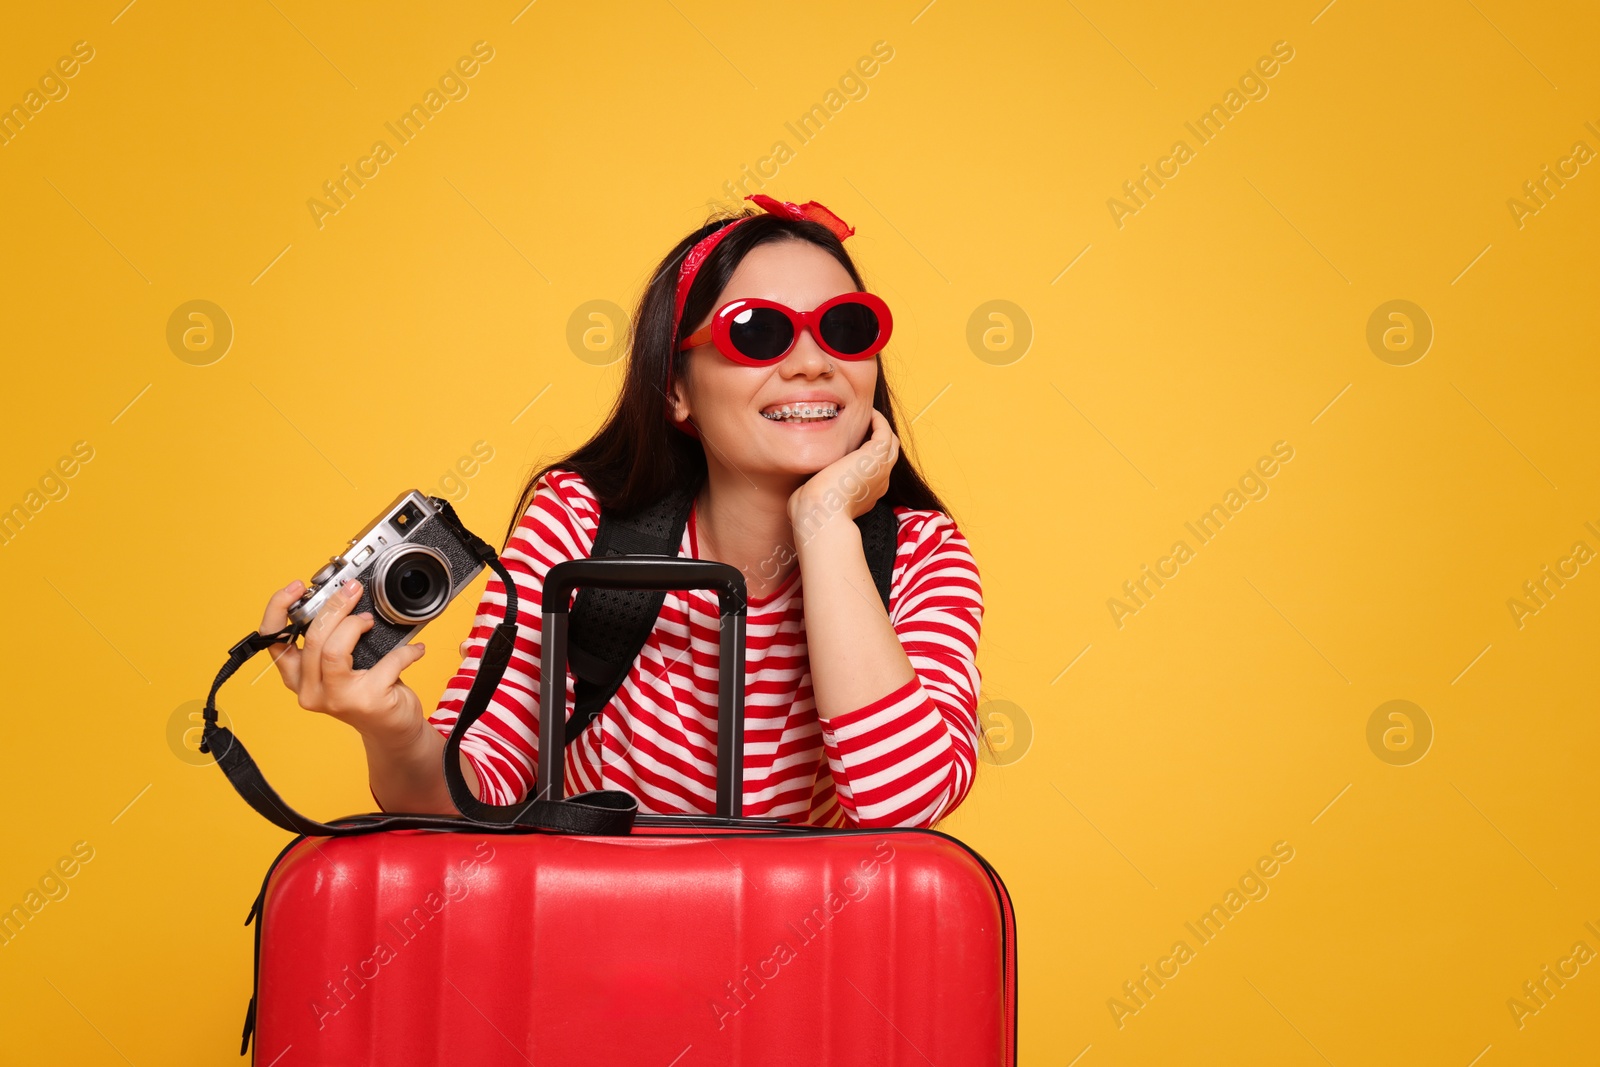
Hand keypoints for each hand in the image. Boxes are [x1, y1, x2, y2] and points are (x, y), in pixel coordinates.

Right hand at [260, 577, 428, 746]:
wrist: (392, 731)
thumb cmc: (365, 692)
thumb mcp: (337, 668)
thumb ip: (329, 641)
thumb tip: (342, 598)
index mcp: (297, 678)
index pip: (273, 640)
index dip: (278, 609)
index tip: (297, 587)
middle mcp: (310, 692)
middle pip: (313, 638)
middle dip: (335, 606)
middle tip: (353, 590)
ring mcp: (337, 699)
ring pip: (334, 650)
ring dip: (355, 625)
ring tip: (370, 621)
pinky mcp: (367, 701)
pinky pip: (387, 662)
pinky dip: (405, 651)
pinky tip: (415, 650)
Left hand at [788, 406, 899, 527]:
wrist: (821, 514)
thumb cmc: (811, 513)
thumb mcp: (815, 499)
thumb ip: (815, 491)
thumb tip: (802, 489)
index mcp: (866, 495)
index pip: (873, 470)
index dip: (864, 454)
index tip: (849, 442)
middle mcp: (878, 483)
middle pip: (887, 455)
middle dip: (876, 438)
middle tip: (860, 423)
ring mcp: (881, 470)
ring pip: (890, 443)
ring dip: (880, 427)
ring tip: (864, 414)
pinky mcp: (877, 456)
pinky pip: (885, 431)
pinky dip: (877, 420)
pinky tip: (864, 412)